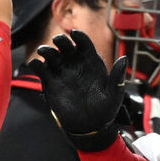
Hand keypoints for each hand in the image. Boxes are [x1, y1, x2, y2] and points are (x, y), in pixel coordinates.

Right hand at [28, 30, 124, 150]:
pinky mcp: (50, 83)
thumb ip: (117, 77)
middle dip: (61, 40)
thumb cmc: (104, 110)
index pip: (84, 44)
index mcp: (91, 62)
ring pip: (52, 56)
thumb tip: (124, 59)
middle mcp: (75, 64)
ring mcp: (62, 72)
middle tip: (58, 40)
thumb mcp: (114, 94)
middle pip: (66, 46)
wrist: (89, 126)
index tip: (75, 34)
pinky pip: (41, 70)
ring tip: (43, 51)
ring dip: (46, 50)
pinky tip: (35, 64)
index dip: (79, 37)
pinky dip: (36, 65)